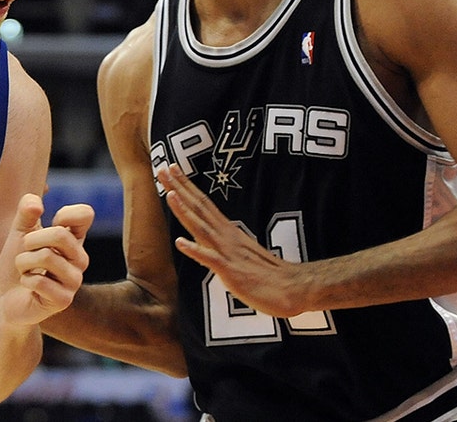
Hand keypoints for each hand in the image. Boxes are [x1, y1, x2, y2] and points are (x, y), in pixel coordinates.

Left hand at [0, 193, 93, 326]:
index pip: (85, 214)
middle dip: (31, 240)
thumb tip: (36, 203)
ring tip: (24, 269)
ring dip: (23, 262)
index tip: (50, 224)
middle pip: (60, 234)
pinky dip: (25, 280)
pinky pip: (39, 281)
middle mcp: (80, 259)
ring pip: (46, 257)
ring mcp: (74, 280)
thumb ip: (25, 213)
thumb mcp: (19, 233)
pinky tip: (28, 286)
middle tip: (25, 251)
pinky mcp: (64, 300)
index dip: (64, 213)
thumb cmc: (19, 264)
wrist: (8, 300)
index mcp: (74, 239)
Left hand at [159, 165, 305, 317]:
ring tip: (169, 193)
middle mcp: (226, 237)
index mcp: (228, 232)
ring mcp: (228, 253)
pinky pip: (210, 259)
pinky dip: (194, 250)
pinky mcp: (231, 271)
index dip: (186, 187)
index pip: (203, 204)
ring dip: (185, 211)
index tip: (171, 169)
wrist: (293, 289)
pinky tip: (179, 242)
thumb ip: (226, 245)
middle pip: (199, 208)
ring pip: (202, 228)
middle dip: (180, 188)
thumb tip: (210, 242)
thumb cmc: (268, 274)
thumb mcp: (241, 254)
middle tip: (163, 167)